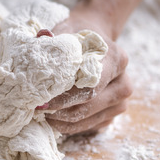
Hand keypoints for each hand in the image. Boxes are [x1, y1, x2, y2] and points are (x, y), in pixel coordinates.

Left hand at [43, 9, 133, 134]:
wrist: (94, 42)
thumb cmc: (76, 37)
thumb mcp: (65, 32)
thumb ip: (53, 39)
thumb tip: (40, 39)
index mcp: (116, 59)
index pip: (90, 86)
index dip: (64, 98)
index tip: (41, 102)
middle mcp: (124, 83)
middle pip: (90, 106)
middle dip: (60, 112)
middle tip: (36, 111)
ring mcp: (121, 101)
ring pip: (89, 120)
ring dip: (62, 121)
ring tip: (40, 115)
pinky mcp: (113, 114)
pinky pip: (89, 126)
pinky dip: (69, 125)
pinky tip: (52, 119)